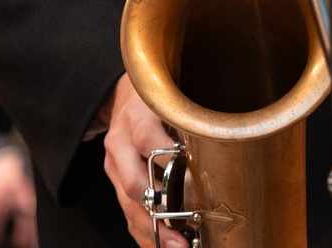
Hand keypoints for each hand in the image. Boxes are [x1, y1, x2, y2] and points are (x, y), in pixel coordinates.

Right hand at [101, 73, 189, 247]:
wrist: (122, 98)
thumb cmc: (153, 100)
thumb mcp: (167, 99)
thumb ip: (184, 120)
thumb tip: (217, 144)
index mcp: (136, 118)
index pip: (147, 140)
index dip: (167, 162)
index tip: (191, 180)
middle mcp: (120, 143)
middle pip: (132, 182)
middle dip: (157, 212)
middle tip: (183, 231)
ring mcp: (114, 165)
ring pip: (128, 205)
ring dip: (153, 231)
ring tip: (178, 246)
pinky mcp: (114, 181)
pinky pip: (126, 213)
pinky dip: (145, 233)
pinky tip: (164, 243)